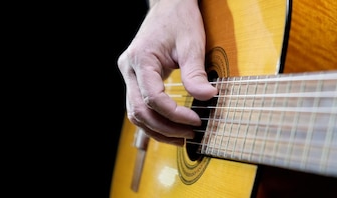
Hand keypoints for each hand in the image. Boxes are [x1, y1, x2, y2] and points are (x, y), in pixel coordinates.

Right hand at [117, 0, 217, 145]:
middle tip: (190, 135)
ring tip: (181, 137)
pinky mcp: (134, 79)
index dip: (174, 114)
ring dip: (157, 130)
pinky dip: (153, 121)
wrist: (168, 6)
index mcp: (140, 59)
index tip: (196, 121)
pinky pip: (138, 106)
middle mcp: (128, 69)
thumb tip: (208, 97)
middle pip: (139, 110)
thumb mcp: (192, 44)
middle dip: (165, 128)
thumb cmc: (179, 20)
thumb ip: (196, 73)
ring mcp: (128, 75)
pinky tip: (170, 128)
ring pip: (135, 113)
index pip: (153, 97)